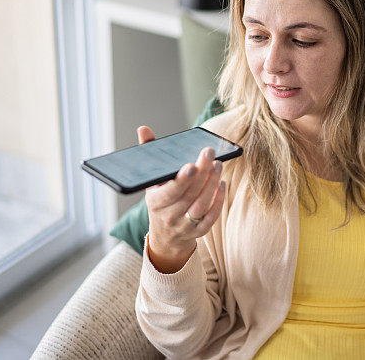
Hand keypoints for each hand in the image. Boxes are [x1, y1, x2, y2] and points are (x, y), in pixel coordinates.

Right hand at [137, 125, 224, 272]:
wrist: (165, 235)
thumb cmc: (160, 198)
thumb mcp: (151, 181)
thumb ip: (148, 153)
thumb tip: (143, 129)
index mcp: (155, 203)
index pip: (170, 192)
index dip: (182, 180)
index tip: (191, 165)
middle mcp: (169, 217)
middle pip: (189, 195)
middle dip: (202, 173)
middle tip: (210, 154)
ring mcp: (185, 226)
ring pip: (201, 206)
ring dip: (212, 184)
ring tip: (218, 165)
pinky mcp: (198, 232)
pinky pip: (211, 217)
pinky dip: (218, 200)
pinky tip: (222, 183)